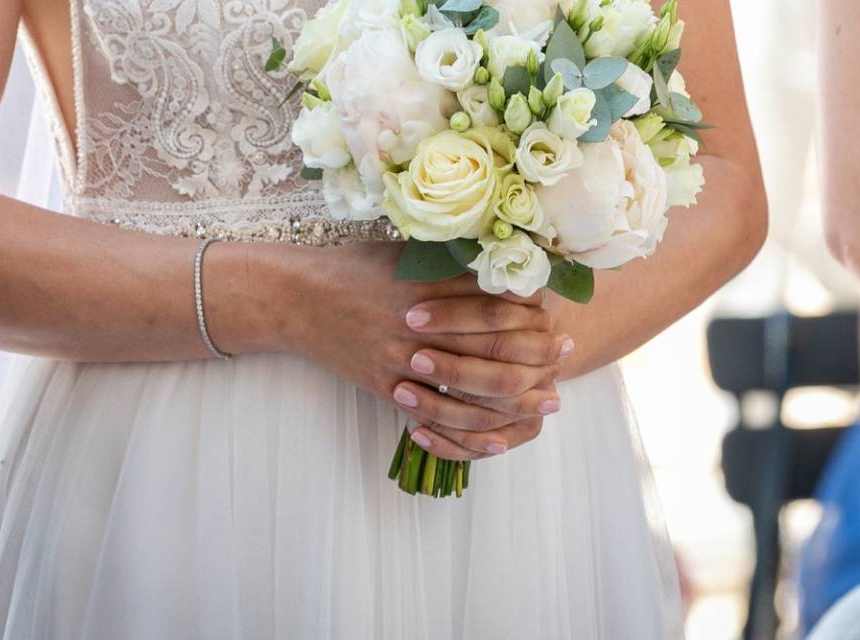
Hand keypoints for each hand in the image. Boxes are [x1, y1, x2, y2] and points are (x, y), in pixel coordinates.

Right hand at [252, 242, 571, 450]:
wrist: (295, 299)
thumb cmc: (352, 268)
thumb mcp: (403, 253)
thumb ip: (450, 264)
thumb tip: (502, 269)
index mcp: (425, 287)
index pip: (493, 304)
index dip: (531, 313)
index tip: (556, 316)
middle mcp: (417, 327)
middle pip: (491, 349)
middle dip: (535, 356)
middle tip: (565, 357)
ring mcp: (400, 360)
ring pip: (469, 389)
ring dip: (514, 398)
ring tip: (547, 399)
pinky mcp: (385, 386)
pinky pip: (434, 415)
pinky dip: (468, 429)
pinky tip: (497, 433)